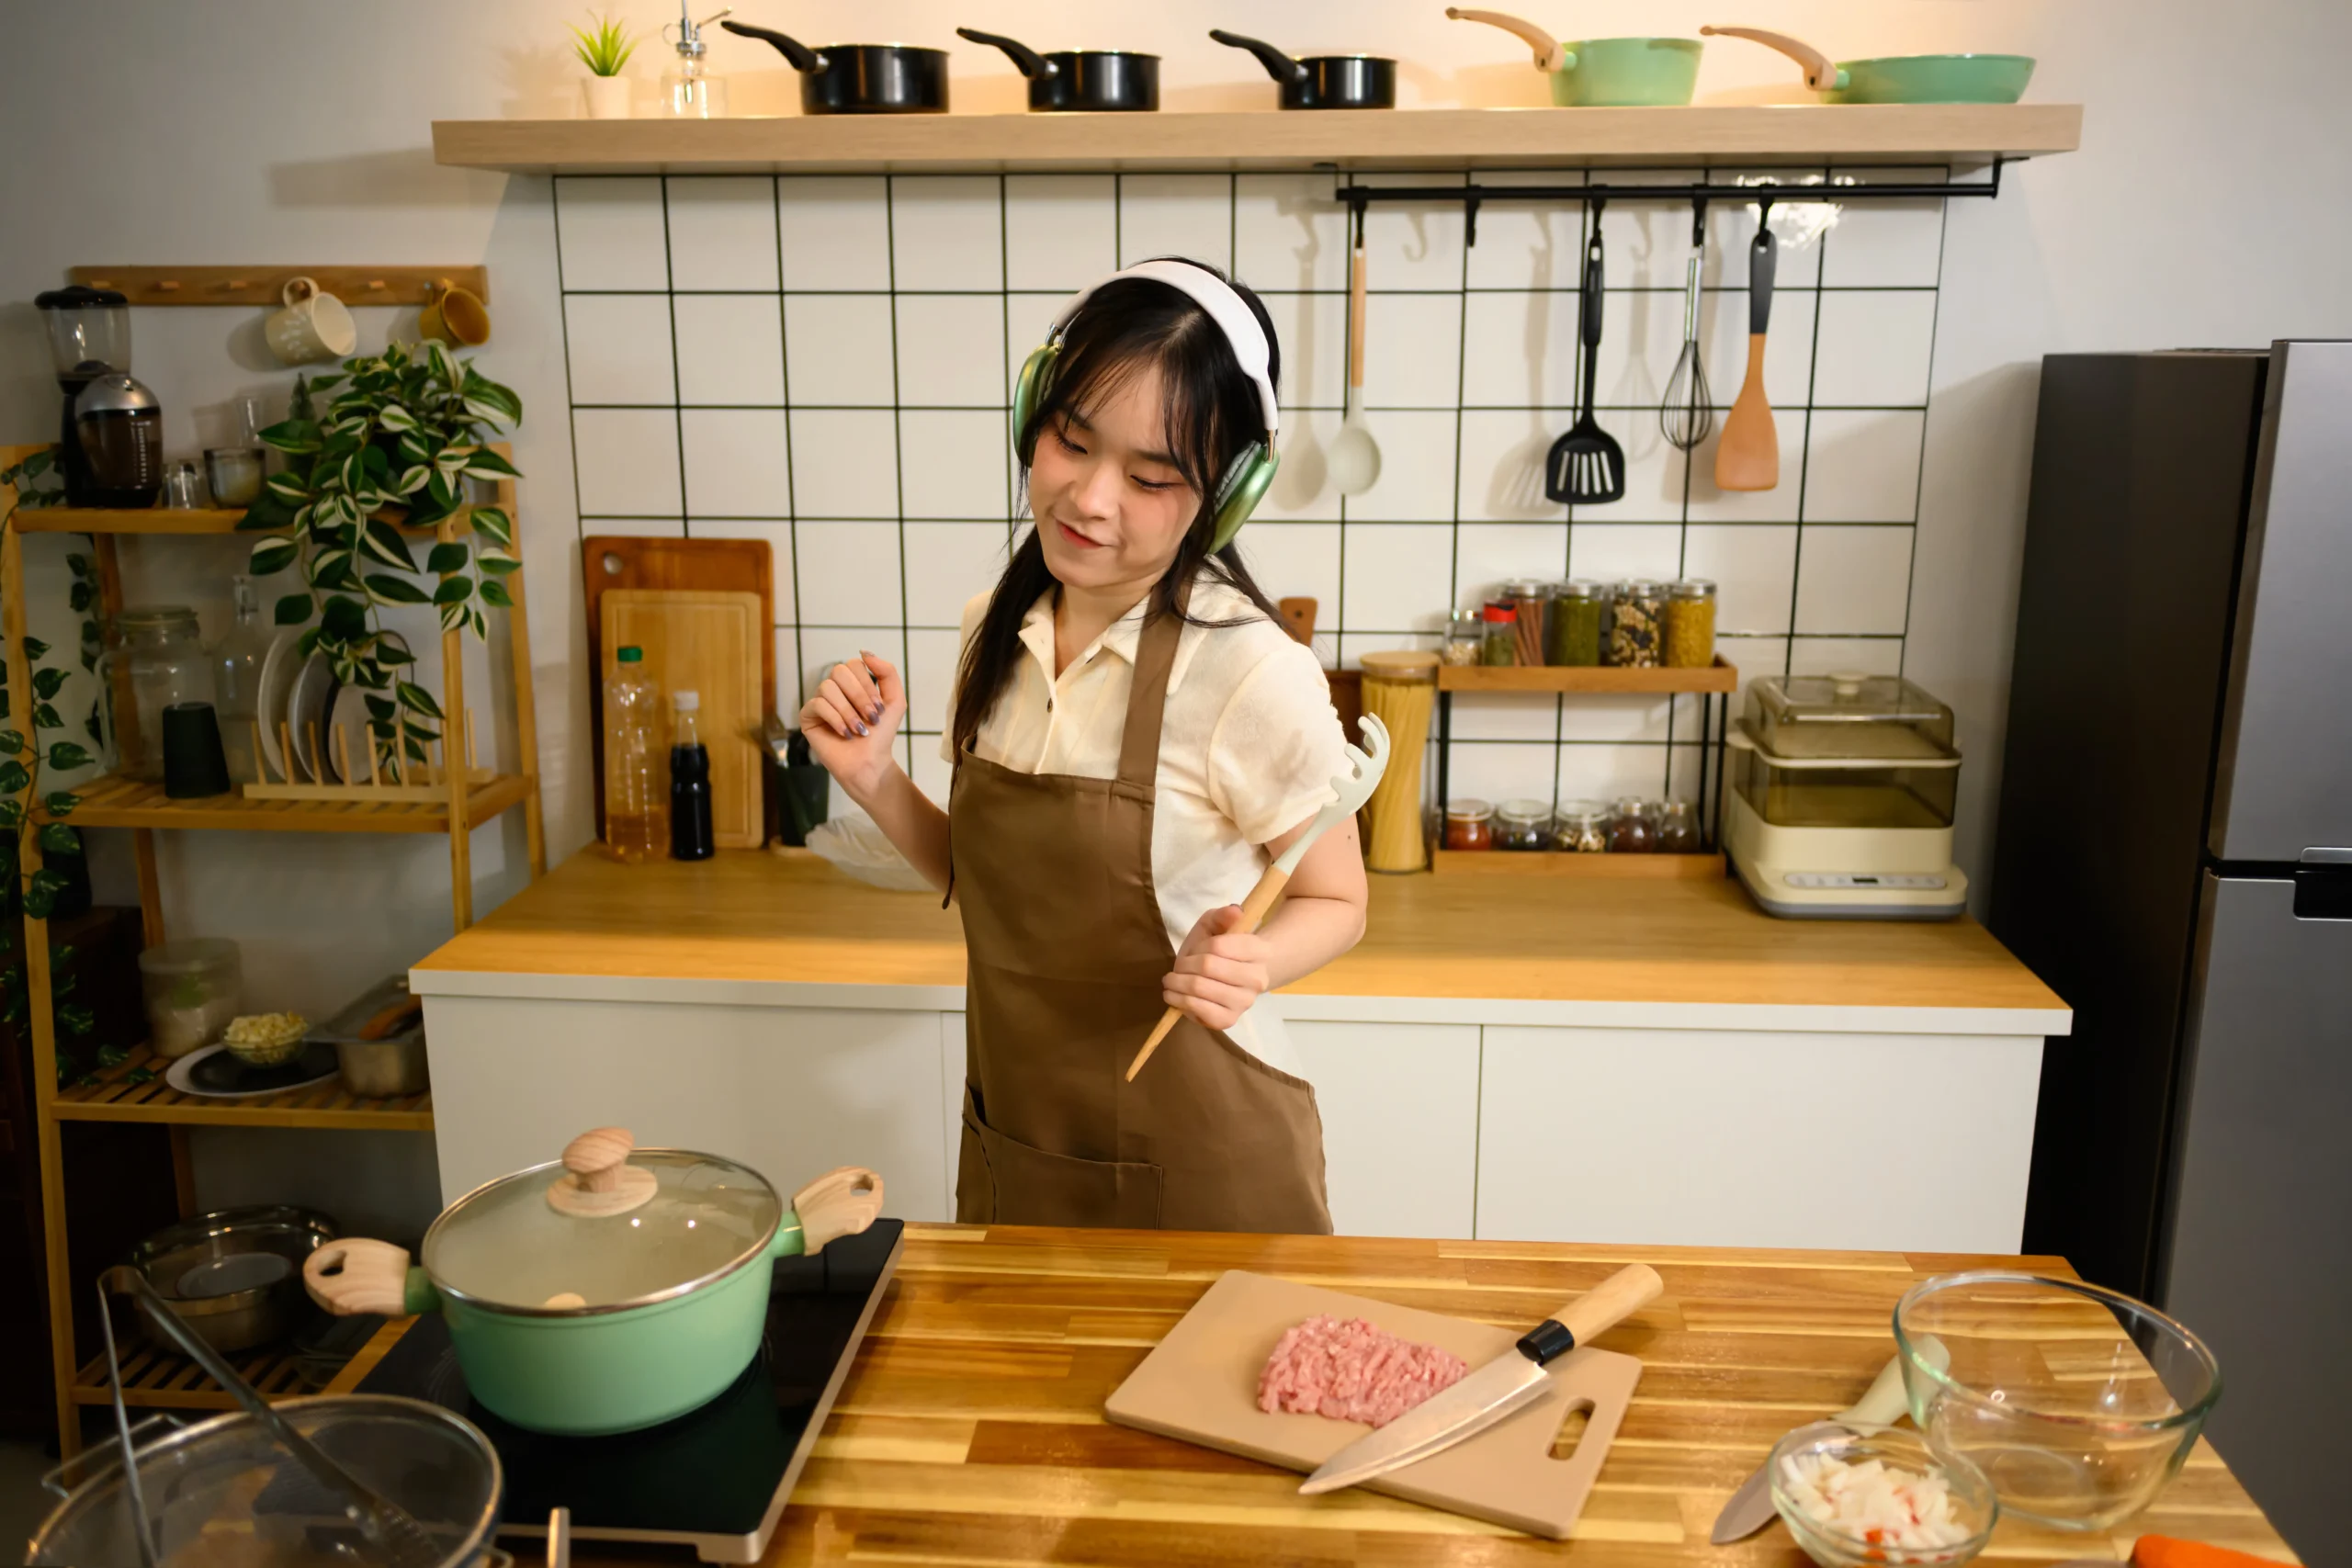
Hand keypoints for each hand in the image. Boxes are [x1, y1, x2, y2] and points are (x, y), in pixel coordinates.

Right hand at [797, 652, 906, 801]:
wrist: (869, 762)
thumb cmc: (881, 734)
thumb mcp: (895, 700)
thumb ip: (887, 672)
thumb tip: (864, 652)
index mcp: (852, 682)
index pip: (854, 664)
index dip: (867, 685)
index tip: (878, 709)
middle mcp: (834, 688)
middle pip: (838, 671)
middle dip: (858, 696)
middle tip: (870, 718)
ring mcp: (819, 701)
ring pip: (827, 687)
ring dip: (848, 711)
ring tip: (858, 730)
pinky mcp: (808, 716)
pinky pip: (817, 704)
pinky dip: (835, 719)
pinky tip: (844, 733)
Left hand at [1162, 905, 1271, 1032]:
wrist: (1233, 978)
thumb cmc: (1221, 950)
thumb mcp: (1217, 926)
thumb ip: (1222, 916)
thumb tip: (1235, 910)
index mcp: (1259, 950)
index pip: (1217, 946)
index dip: (1198, 947)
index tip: (1193, 951)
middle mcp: (1257, 978)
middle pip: (1206, 967)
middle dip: (1183, 965)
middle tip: (1178, 967)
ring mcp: (1244, 1002)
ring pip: (1199, 988)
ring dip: (1176, 983)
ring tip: (1172, 981)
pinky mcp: (1229, 1020)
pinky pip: (1199, 1011)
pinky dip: (1179, 1002)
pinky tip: (1175, 996)